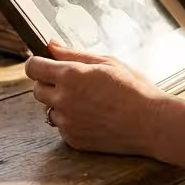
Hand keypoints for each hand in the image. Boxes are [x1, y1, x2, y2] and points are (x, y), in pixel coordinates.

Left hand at [26, 41, 172, 156]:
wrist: (151, 123)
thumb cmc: (134, 89)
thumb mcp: (107, 62)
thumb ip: (74, 53)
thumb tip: (51, 45)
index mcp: (70, 75)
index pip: (33, 67)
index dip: (37, 64)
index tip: (45, 64)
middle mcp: (63, 100)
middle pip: (37, 90)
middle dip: (49, 84)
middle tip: (75, 83)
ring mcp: (67, 122)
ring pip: (49, 110)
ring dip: (61, 104)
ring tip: (89, 102)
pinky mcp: (73, 140)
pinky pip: (63, 127)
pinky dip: (73, 122)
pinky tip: (95, 117)